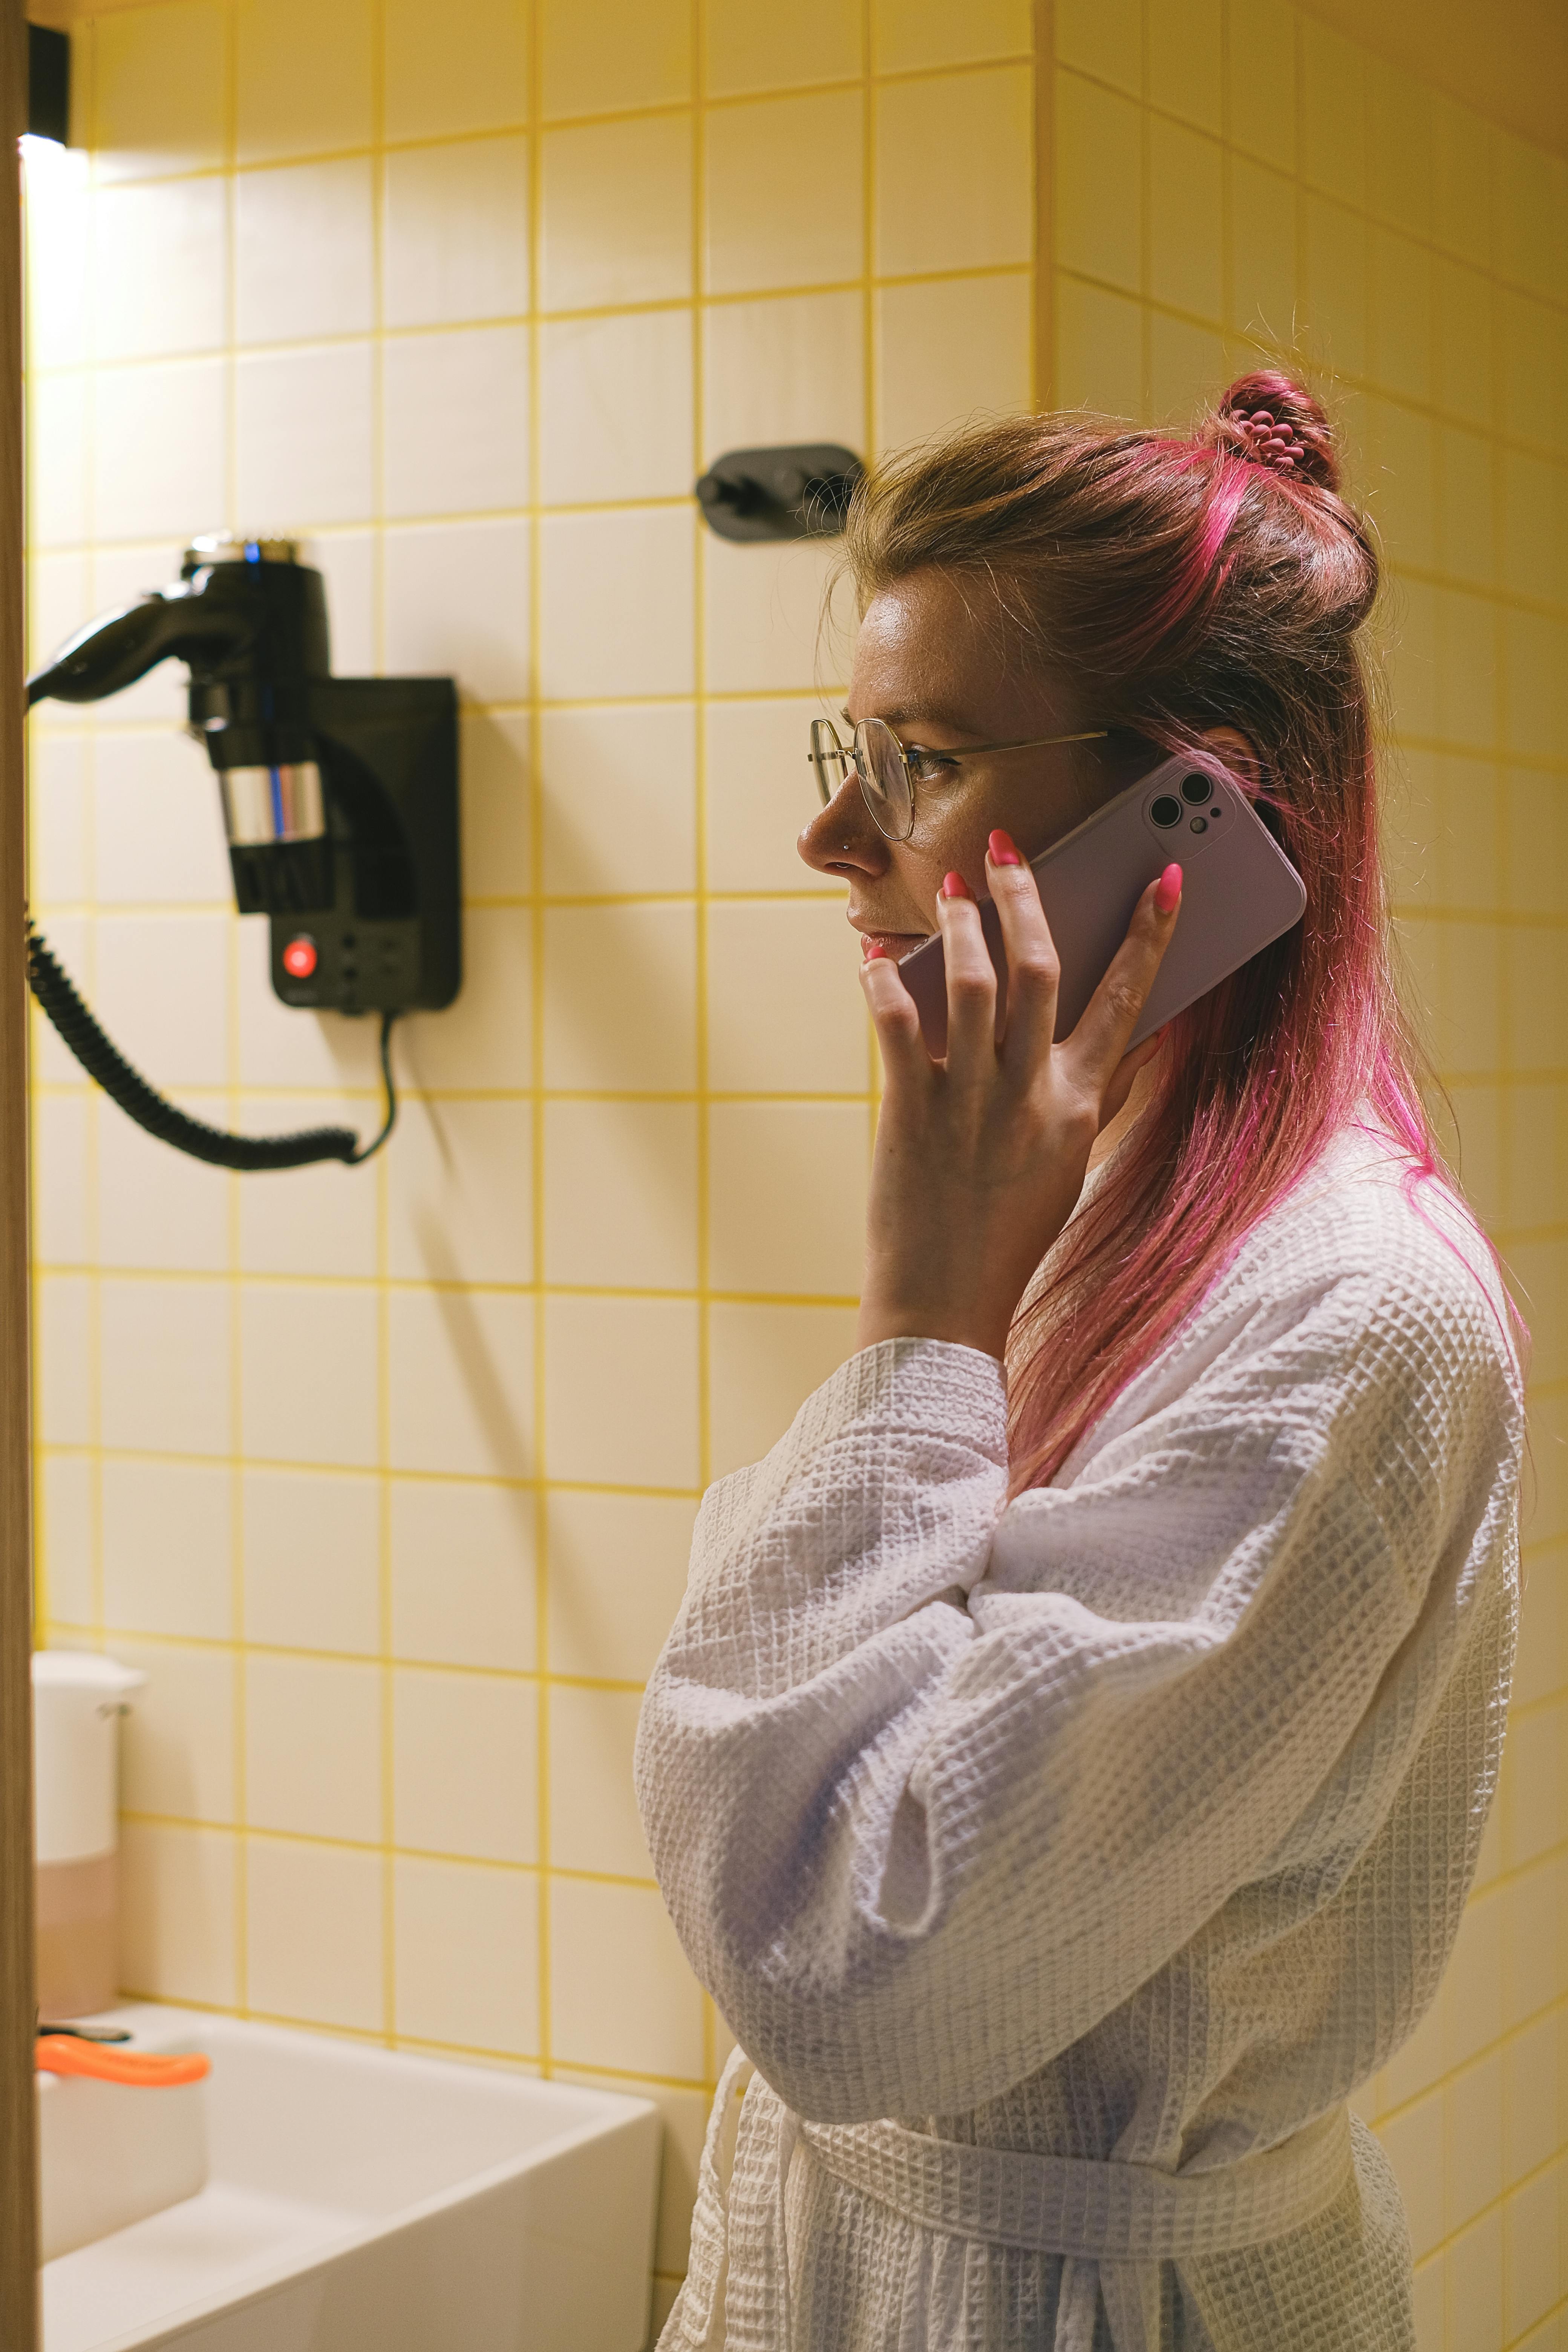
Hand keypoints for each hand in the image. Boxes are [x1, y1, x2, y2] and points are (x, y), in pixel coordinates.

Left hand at [855, 832, 1181, 1360]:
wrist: (947, 1306)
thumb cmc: (1009, 1236)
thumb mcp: (1070, 1166)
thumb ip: (1099, 1100)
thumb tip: (1132, 1041)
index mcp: (1080, 1106)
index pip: (1128, 1000)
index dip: (1150, 933)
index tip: (1166, 876)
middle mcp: (1031, 1095)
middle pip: (1042, 968)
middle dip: (1027, 897)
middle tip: (1009, 849)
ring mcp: (971, 1102)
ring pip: (973, 982)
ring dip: (960, 925)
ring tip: (952, 889)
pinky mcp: (910, 1113)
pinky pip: (897, 1026)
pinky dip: (881, 981)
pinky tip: (870, 955)